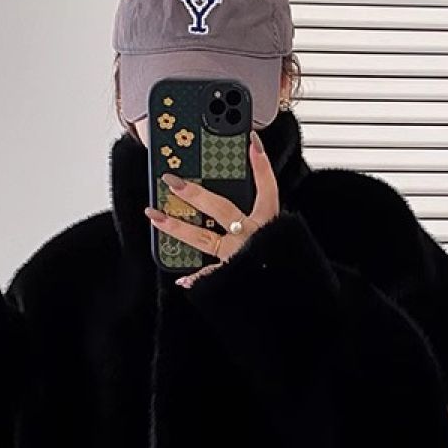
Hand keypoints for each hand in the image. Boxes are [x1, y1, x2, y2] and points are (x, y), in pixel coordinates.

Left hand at [144, 132, 279, 286]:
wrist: (293, 305)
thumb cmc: (290, 269)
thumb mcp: (285, 237)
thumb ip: (266, 217)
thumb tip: (252, 197)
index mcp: (270, 224)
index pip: (267, 188)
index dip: (260, 165)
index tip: (252, 142)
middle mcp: (252, 237)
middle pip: (221, 208)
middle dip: (195, 192)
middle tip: (173, 179)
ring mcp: (238, 256)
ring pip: (202, 238)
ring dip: (176, 225)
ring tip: (154, 214)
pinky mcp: (229, 277)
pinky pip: (208, 275)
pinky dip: (194, 277)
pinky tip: (180, 277)